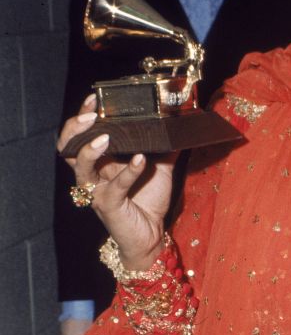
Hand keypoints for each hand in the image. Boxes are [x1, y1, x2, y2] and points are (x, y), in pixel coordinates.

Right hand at [57, 94, 175, 270]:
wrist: (152, 235)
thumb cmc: (149, 202)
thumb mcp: (159, 168)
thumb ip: (164, 147)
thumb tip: (178, 125)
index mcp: (101, 162)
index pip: (82, 135)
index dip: (83, 116)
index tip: (95, 98)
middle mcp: (93, 175)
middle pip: (68, 147)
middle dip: (75, 127)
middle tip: (92, 114)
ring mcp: (97, 190)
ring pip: (79, 166)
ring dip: (90, 149)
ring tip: (105, 136)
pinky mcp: (108, 205)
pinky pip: (115, 186)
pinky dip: (128, 171)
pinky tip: (140, 159)